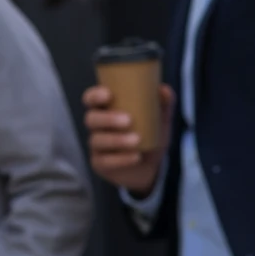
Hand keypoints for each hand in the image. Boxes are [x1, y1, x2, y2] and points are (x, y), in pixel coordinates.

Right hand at [82, 82, 173, 196]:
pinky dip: (121, 159)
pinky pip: (105, 161)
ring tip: (137, 140)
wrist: (149, 166)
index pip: (91, 99)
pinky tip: (136, 156)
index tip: (109, 94)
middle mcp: (97, 126)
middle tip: (129, 120)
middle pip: (91, 119)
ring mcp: (96, 146)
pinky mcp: (99, 164)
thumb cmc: (149, 135)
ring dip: (117, 140)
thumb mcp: (159, 119)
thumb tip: (163, 89)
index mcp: (106, 109)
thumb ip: (164, 103)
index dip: (94, 95)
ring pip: (98, 140)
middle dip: (108, 119)